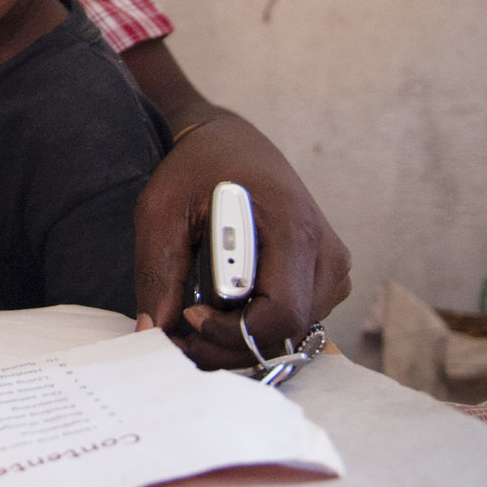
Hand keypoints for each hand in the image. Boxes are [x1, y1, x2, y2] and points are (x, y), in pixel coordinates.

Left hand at [133, 113, 349, 371]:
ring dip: (241, 339)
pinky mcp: (327, 277)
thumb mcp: (162, 210)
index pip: (280, 312)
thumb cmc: (198, 168)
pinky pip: (296, 322)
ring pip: (292, 334)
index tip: (189, 315)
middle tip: (180, 334)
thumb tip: (153, 331)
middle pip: (287, 332)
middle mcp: (326, 251)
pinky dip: (257, 327)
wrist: (232, 142)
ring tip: (198, 316)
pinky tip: (225, 308)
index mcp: (293, 227)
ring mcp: (333, 267)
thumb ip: (157, 272)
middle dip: (229, 344)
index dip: (232, 330)